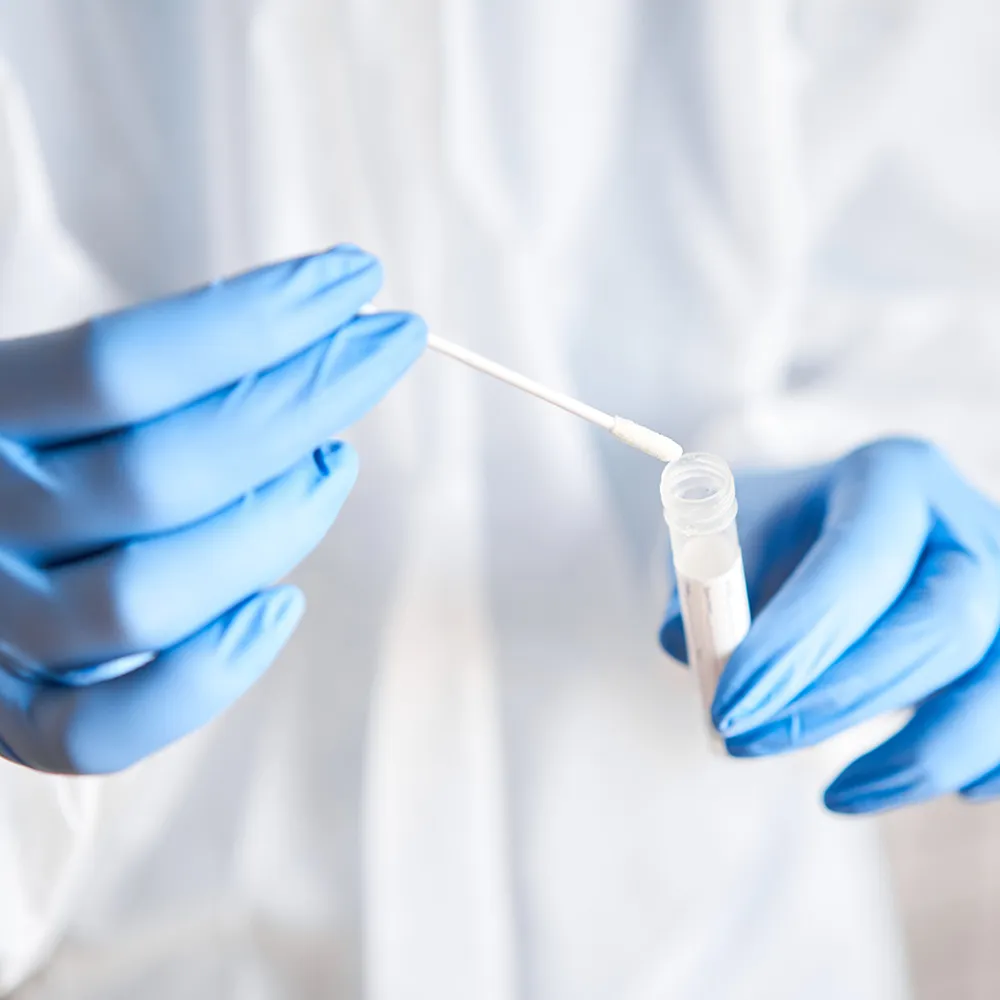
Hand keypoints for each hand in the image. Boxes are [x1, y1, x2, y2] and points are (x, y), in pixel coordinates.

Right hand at [0, 246, 424, 773]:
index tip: (361, 282)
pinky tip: (282, 606)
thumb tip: (315, 346)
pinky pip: (104, 731)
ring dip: (278, 528)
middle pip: (164, 475)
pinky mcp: (15, 720)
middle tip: (387, 345)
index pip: (122, 364)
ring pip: (152, 598)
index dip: (259, 320)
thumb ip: (153, 376)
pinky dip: (206, 678)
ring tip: (335, 464)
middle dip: (309, 401)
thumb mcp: (61, 385)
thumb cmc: (40, 445)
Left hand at [660, 438, 999, 813]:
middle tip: (749, 743)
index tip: (731, 707)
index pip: (857, 560)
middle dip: (842, 702)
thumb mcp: (726, 543)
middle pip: (941, 623)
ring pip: (996, 685)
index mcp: (890, 477)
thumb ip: (705, 593)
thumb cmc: (777, 538)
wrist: (833, 533)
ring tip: (834, 797)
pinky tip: (901, 779)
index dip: (797, 641)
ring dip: (916, 758)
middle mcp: (966, 524)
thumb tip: (688, 650)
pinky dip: (970, 764)